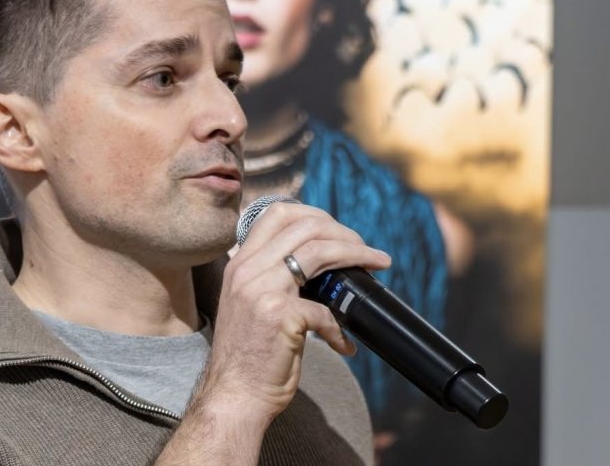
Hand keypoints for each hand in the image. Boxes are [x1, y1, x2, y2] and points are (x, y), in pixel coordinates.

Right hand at [197, 201, 390, 423]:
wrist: (233, 396)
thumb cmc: (247, 356)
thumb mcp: (250, 303)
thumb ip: (274, 278)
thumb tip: (320, 264)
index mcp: (240, 263)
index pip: (278, 213)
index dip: (315, 215)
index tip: (338, 231)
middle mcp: (248, 270)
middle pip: (305, 225)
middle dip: (344, 232)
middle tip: (365, 249)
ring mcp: (262, 290)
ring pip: (319, 251)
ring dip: (356, 254)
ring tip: (376, 264)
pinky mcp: (280, 315)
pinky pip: (325, 309)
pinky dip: (340, 327)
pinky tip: (344, 343)